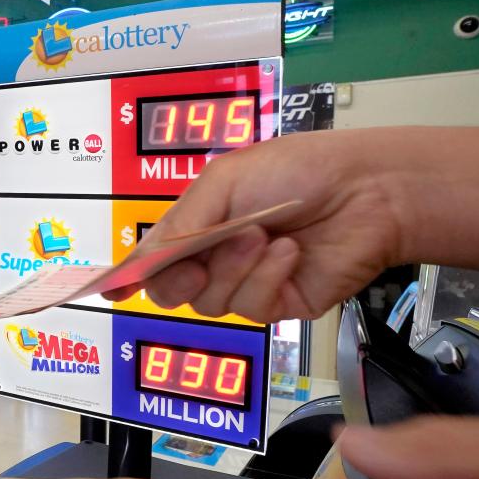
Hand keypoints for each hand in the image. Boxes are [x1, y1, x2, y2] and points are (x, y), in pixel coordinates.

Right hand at [104, 130, 405, 321]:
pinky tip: (288, 252)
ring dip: (233, 266)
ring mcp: (248, 282)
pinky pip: (251, 308)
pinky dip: (266, 277)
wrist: (366, 190)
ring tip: (263, 234)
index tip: (112, 288)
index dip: (130, 276)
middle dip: (179, 274)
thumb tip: (140, 262)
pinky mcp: (279, 304)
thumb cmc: (299, 171)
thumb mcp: (222, 183)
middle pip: (171, 291)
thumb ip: (179, 225)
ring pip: (209, 302)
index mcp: (199, 223)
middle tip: (201, 251)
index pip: (153, 259)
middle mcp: (218, 257)